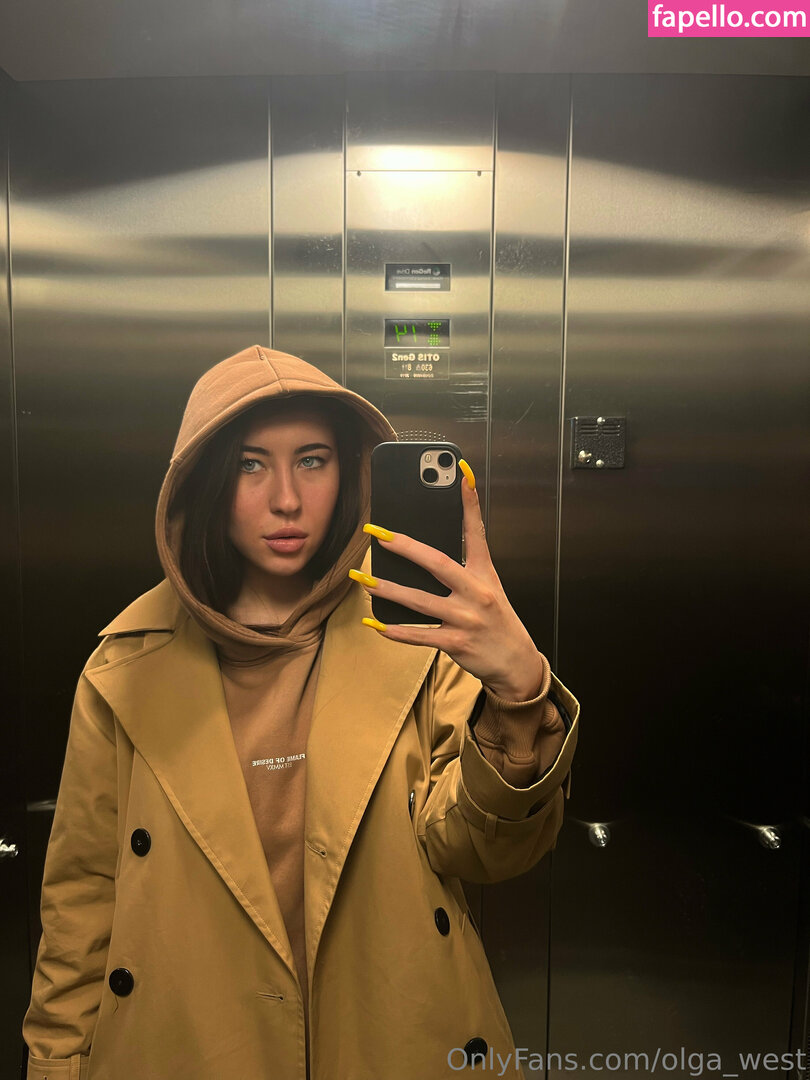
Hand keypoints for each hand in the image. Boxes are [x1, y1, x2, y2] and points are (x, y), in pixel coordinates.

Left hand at [352, 461, 544, 701]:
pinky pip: (420, 635)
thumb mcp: (489, 589)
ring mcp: (466, 618)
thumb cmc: (497, 621)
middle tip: (377, 533)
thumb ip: (464, 570)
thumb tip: (427, 552)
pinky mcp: (457, 643)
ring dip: (389, 590)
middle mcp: (476, 592)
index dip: (470, 502)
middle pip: (438, 563)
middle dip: (405, 547)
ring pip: (420, 601)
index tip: (461, 474)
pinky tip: (375, 625)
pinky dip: (396, 631)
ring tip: (364, 579)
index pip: (476, 531)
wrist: (517, 663)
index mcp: (484, 574)